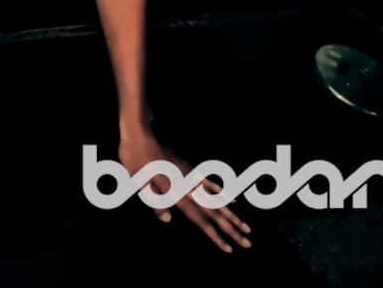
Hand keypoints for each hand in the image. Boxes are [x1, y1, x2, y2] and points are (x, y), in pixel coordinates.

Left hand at [117, 128, 253, 251]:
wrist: (140, 133)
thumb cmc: (135, 158)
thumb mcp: (138, 182)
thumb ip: (155, 202)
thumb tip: (168, 220)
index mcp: (176, 193)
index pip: (200, 220)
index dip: (214, 235)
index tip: (229, 249)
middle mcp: (188, 187)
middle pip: (214, 213)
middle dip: (231, 230)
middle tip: (248, 243)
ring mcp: (190, 177)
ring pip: (216, 201)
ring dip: (232, 216)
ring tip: (246, 228)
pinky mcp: (188, 169)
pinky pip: (209, 184)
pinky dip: (222, 193)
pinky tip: (233, 201)